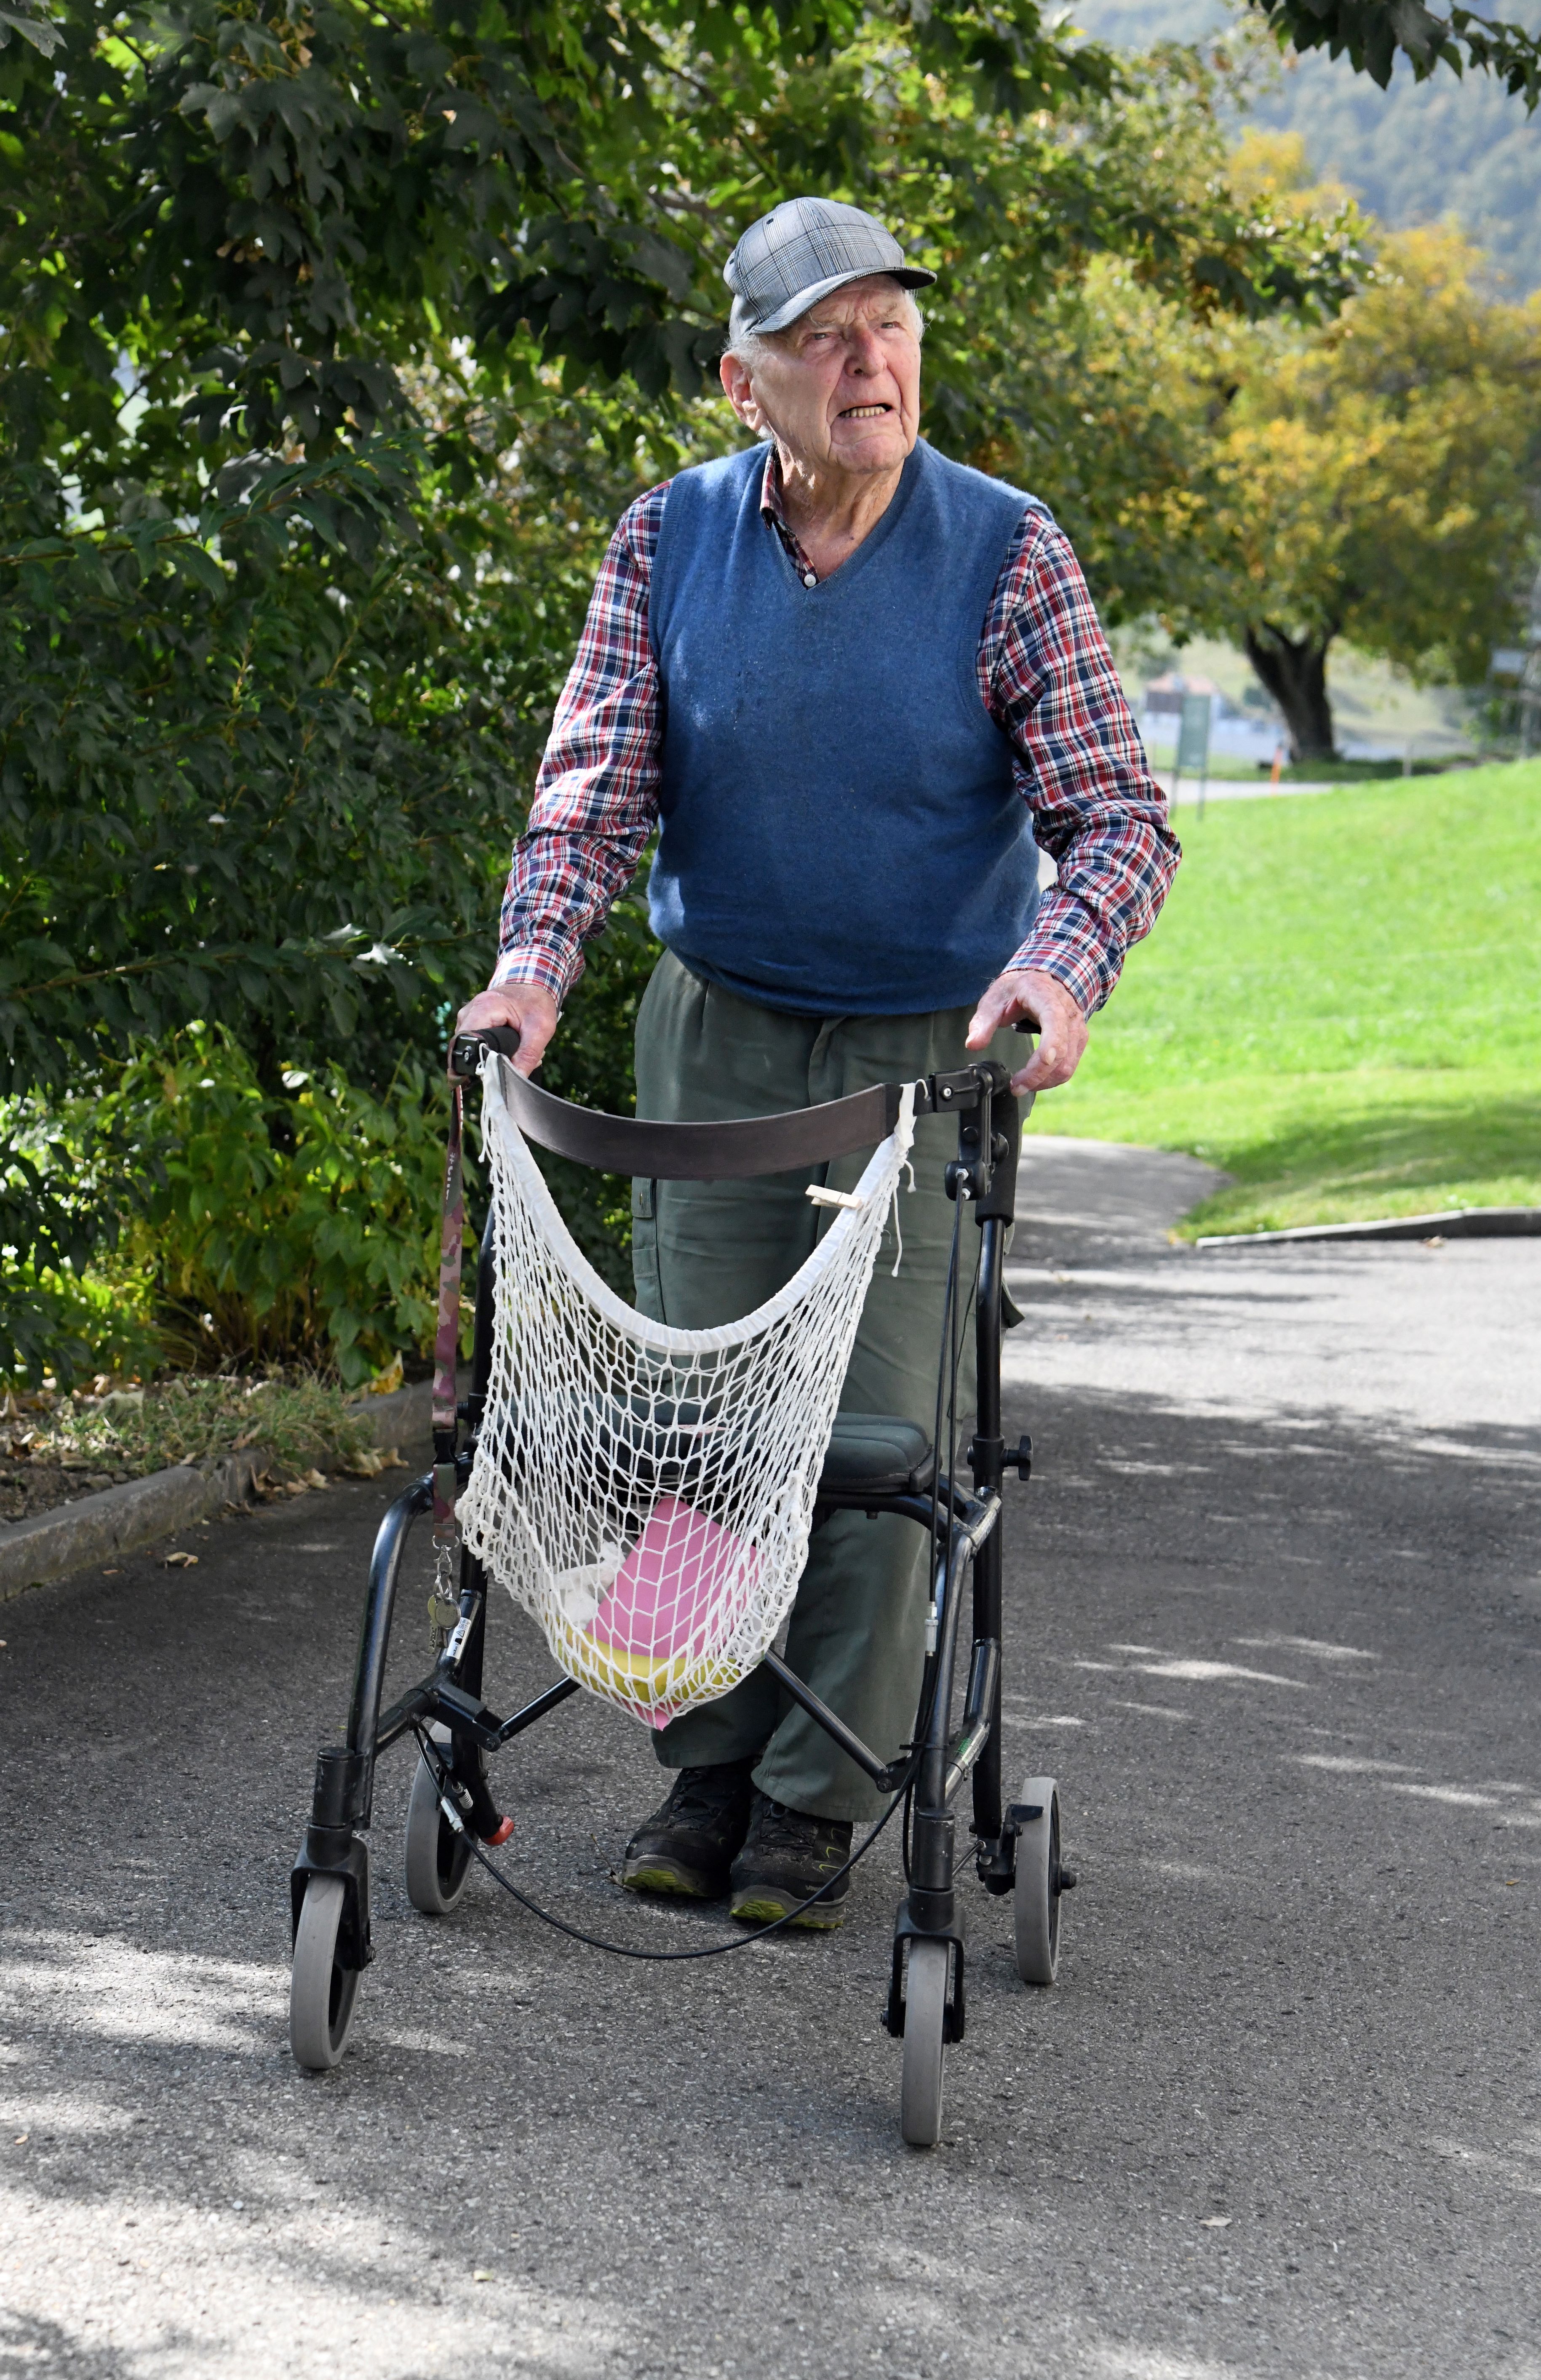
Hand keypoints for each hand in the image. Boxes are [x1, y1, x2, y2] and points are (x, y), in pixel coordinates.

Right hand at [453, 981, 559, 1079]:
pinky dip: (487, 1048)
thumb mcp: (540, 1030)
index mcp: (483, 1009)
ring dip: (486, 1056)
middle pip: (464, 1048)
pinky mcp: (471, 1021)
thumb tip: (516, 1079)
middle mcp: (469, 1012)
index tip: (485, 1076)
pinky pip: (472, 1041)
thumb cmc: (537, 1003)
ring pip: (467, 1047)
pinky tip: (505, 1048)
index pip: (465, 1043)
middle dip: (483, 1062)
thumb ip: (528, 1055)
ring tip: (511, 1054)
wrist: (533, 983)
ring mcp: (467, 1016)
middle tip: (507, 1065)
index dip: (473, 1063)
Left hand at [965, 967, 1087, 1095]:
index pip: (1054, 1022)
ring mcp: (1076, 1026)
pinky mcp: (1078, 1038)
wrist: (1039, 980)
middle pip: (1061, 1051)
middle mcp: (1067, 1011)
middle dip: (1038, 1075)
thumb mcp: (994, 1000)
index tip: (1039, 1065)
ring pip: (1067, 1063)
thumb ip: (983, 1022)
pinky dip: (1053, 1077)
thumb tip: (973, 1044)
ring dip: (1046, 1081)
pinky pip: (1070, 1064)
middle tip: (1015, 1088)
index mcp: (1045, 996)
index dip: (1050, 1046)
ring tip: (1022, 1086)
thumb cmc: (1016, 990)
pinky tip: (1035, 1079)